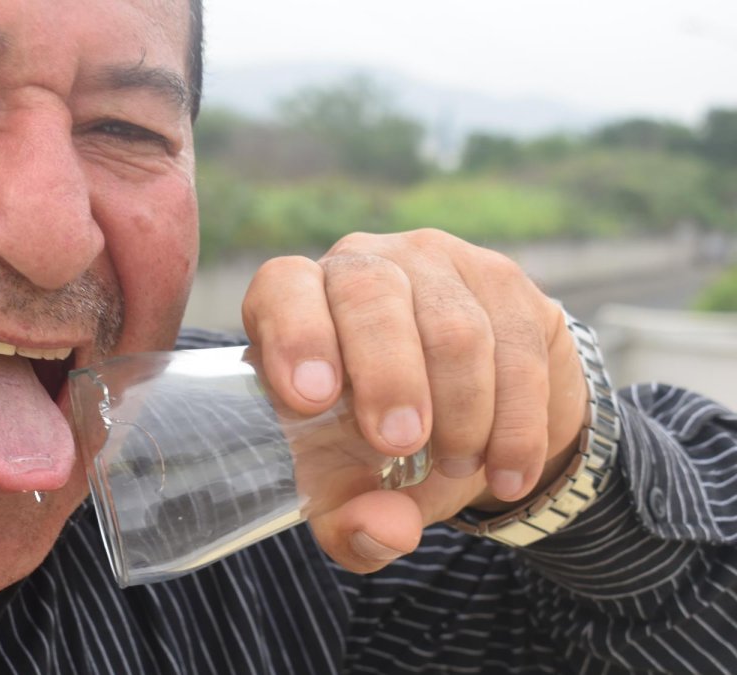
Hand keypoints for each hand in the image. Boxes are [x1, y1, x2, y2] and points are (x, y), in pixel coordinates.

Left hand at [241, 229, 588, 572]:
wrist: (473, 416)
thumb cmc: (378, 445)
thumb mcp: (350, 492)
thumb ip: (350, 523)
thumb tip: (381, 532)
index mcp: (296, 304)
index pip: (283, 285)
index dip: (294, 332)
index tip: (311, 398)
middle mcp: (361, 264)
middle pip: (370, 292)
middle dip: (388, 375)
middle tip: (400, 443)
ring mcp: (435, 263)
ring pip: (452, 323)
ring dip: (460, 411)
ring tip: (454, 465)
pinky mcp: (504, 282)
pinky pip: (518, 347)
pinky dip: (515, 424)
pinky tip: (508, 471)